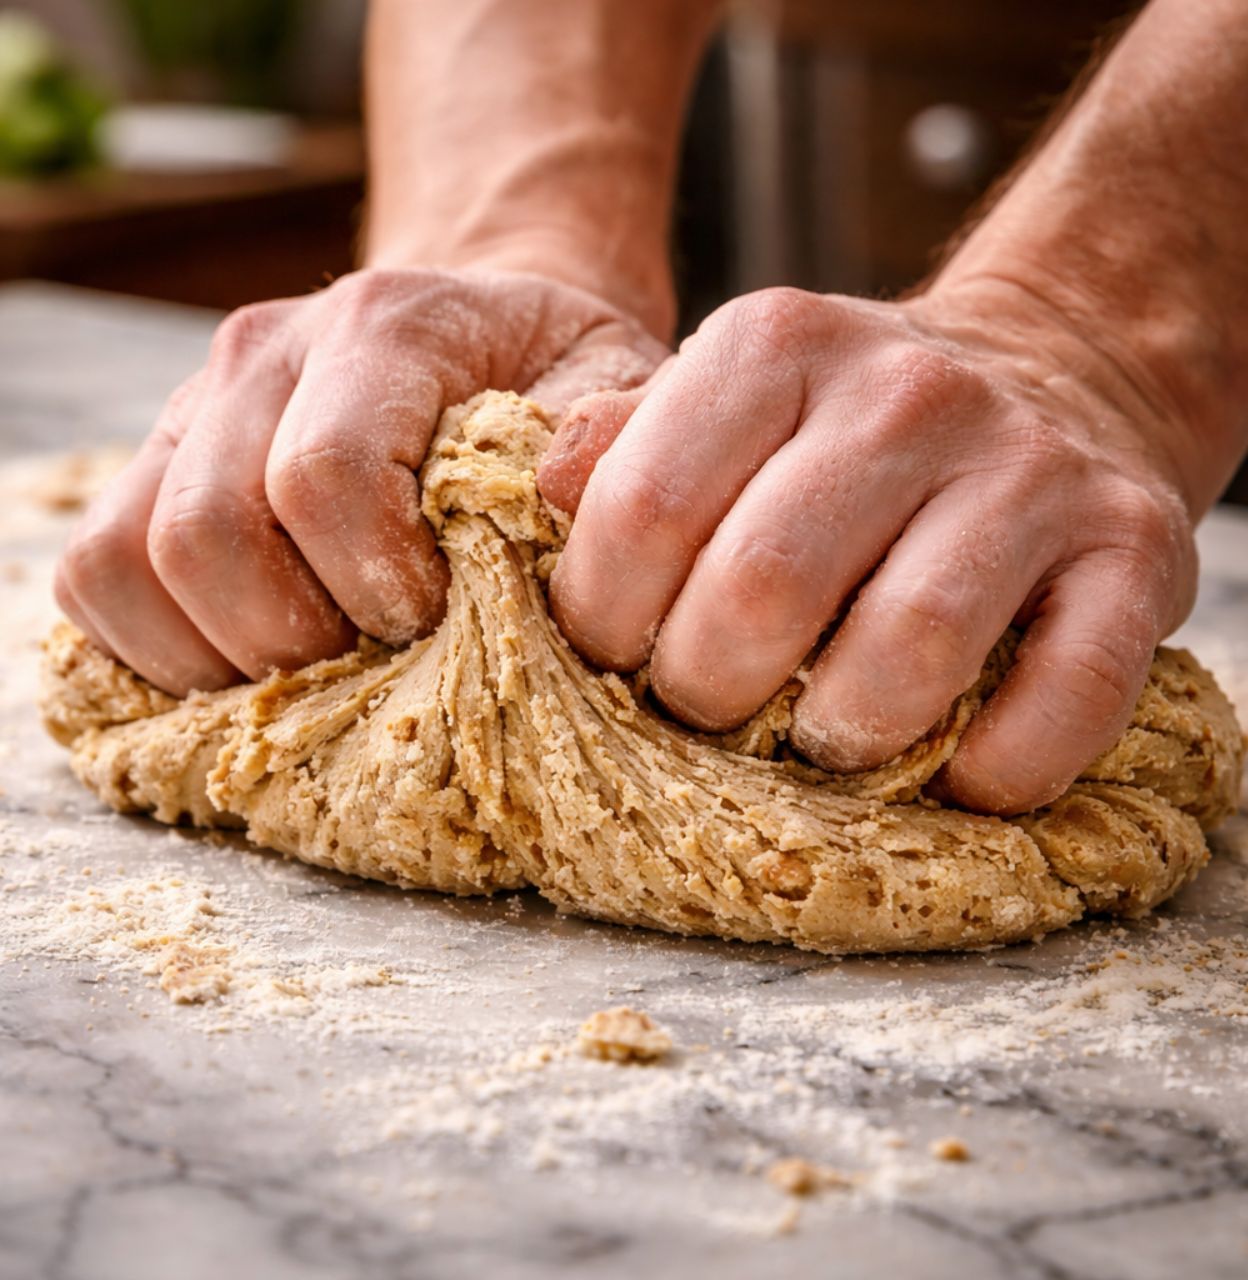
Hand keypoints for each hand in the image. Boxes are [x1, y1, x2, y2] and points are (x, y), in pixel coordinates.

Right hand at [55, 267, 664, 695]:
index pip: (326, 477)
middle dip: (302, 637)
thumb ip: (610, 438)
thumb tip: (558, 497)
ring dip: (228, 653)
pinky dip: (162, 647)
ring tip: (324, 655)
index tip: (440, 617)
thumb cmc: (554, 379)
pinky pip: (96, 577)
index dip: (380, 583)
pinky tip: (259, 652)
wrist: (482, 331)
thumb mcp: (620, 384)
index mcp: (385, 326)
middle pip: (210, 536)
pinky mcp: (152, 465)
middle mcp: (264, 355)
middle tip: (381, 651)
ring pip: (131, 564)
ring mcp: (193, 407)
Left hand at [539, 286, 1198, 813]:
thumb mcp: (730, 396)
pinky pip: (1068, 692)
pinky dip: (1000, 768)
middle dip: (708, 695)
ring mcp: (1031, 468)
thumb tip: (543, 495)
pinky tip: (958, 776)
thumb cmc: (850, 432)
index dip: (604, 618)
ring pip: (908, 650)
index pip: (643, 507)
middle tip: (713, 711)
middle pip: (760, 591)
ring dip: (844, 740)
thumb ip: (629, 442)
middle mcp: (906, 393)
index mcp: (777, 345)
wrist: (1053, 380)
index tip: (616, 658)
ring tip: (825, 742)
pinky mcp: (1135, 547)